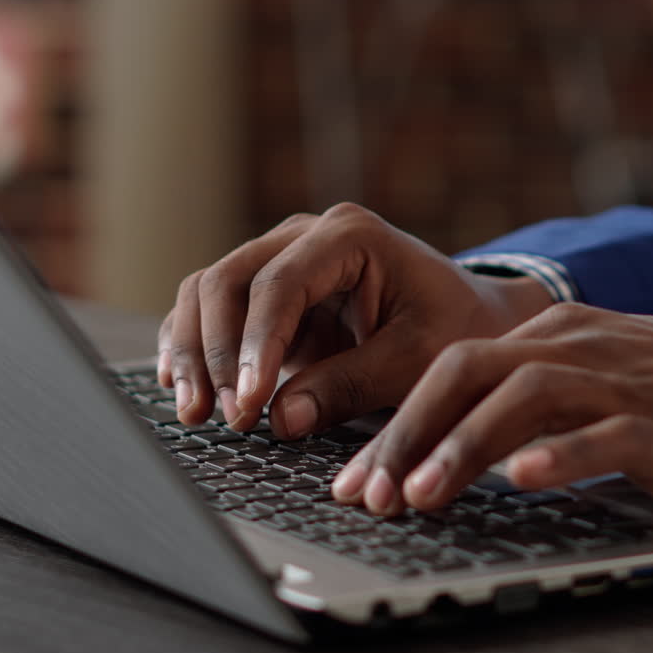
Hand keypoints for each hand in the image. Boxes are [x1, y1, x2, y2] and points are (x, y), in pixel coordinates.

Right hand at [156, 203, 552, 436]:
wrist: (469, 319)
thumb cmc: (452, 331)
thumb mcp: (415, 361)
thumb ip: (350, 385)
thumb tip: (280, 418)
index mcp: (350, 235)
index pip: (280, 285)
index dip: (255, 346)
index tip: (249, 403)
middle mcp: (306, 235)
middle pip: (228, 281)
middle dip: (214, 352)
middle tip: (220, 416)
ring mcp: (281, 258)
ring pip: (208, 292)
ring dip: (192, 352)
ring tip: (195, 413)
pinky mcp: (268, 292)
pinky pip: (212, 310)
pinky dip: (193, 348)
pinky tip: (183, 391)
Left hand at [332, 303, 652, 514]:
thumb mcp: (607, 378)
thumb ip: (540, 400)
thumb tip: (464, 446)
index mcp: (561, 333)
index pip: (455, 367)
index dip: (396, 421)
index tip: (356, 477)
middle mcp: (584, 347)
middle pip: (470, 373)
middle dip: (407, 434)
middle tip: (365, 494)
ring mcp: (629, 383)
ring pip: (526, 399)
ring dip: (463, 447)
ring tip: (419, 496)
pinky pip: (609, 435)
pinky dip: (562, 455)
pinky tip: (526, 481)